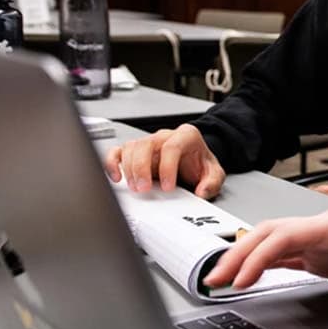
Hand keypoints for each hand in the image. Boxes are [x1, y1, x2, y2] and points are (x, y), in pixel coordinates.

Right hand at [103, 124, 224, 197]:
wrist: (195, 159)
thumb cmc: (200, 163)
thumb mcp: (214, 172)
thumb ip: (212, 182)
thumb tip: (202, 192)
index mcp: (186, 136)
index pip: (172, 147)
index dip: (167, 167)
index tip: (168, 187)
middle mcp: (165, 136)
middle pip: (146, 144)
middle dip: (142, 168)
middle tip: (144, 188)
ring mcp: (149, 142)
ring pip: (131, 147)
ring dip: (129, 169)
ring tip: (136, 187)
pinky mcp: (136, 151)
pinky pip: (118, 151)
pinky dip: (113, 163)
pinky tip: (117, 177)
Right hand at [203, 206, 327, 298]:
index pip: (286, 235)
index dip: (259, 254)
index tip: (242, 278)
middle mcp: (322, 228)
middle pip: (269, 234)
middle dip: (238, 254)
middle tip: (214, 280)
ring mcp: (318, 240)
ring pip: (270, 243)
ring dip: (244, 259)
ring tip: (220, 281)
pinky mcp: (318, 254)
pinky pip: (281, 256)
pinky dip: (259, 266)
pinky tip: (244, 278)